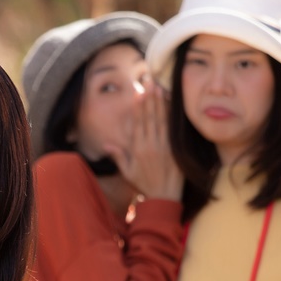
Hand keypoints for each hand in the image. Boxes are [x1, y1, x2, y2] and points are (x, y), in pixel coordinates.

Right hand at [104, 80, 182, 200]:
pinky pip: (172, 129)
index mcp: (138, 149)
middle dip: (149, 98)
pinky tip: (171, 104)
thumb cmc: (144, 185)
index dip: (138, 107)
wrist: (164, 198)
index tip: (138, 92)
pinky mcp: (175, 149)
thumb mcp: (127, 172)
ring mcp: (164, 146)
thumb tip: (106, 145)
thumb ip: (118, 156)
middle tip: (150, 81)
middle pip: (150, 117)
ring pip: (162, 120)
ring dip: (160, 103)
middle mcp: (151, 145)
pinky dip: (171, 116)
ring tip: (159, 87)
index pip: (138, 123)